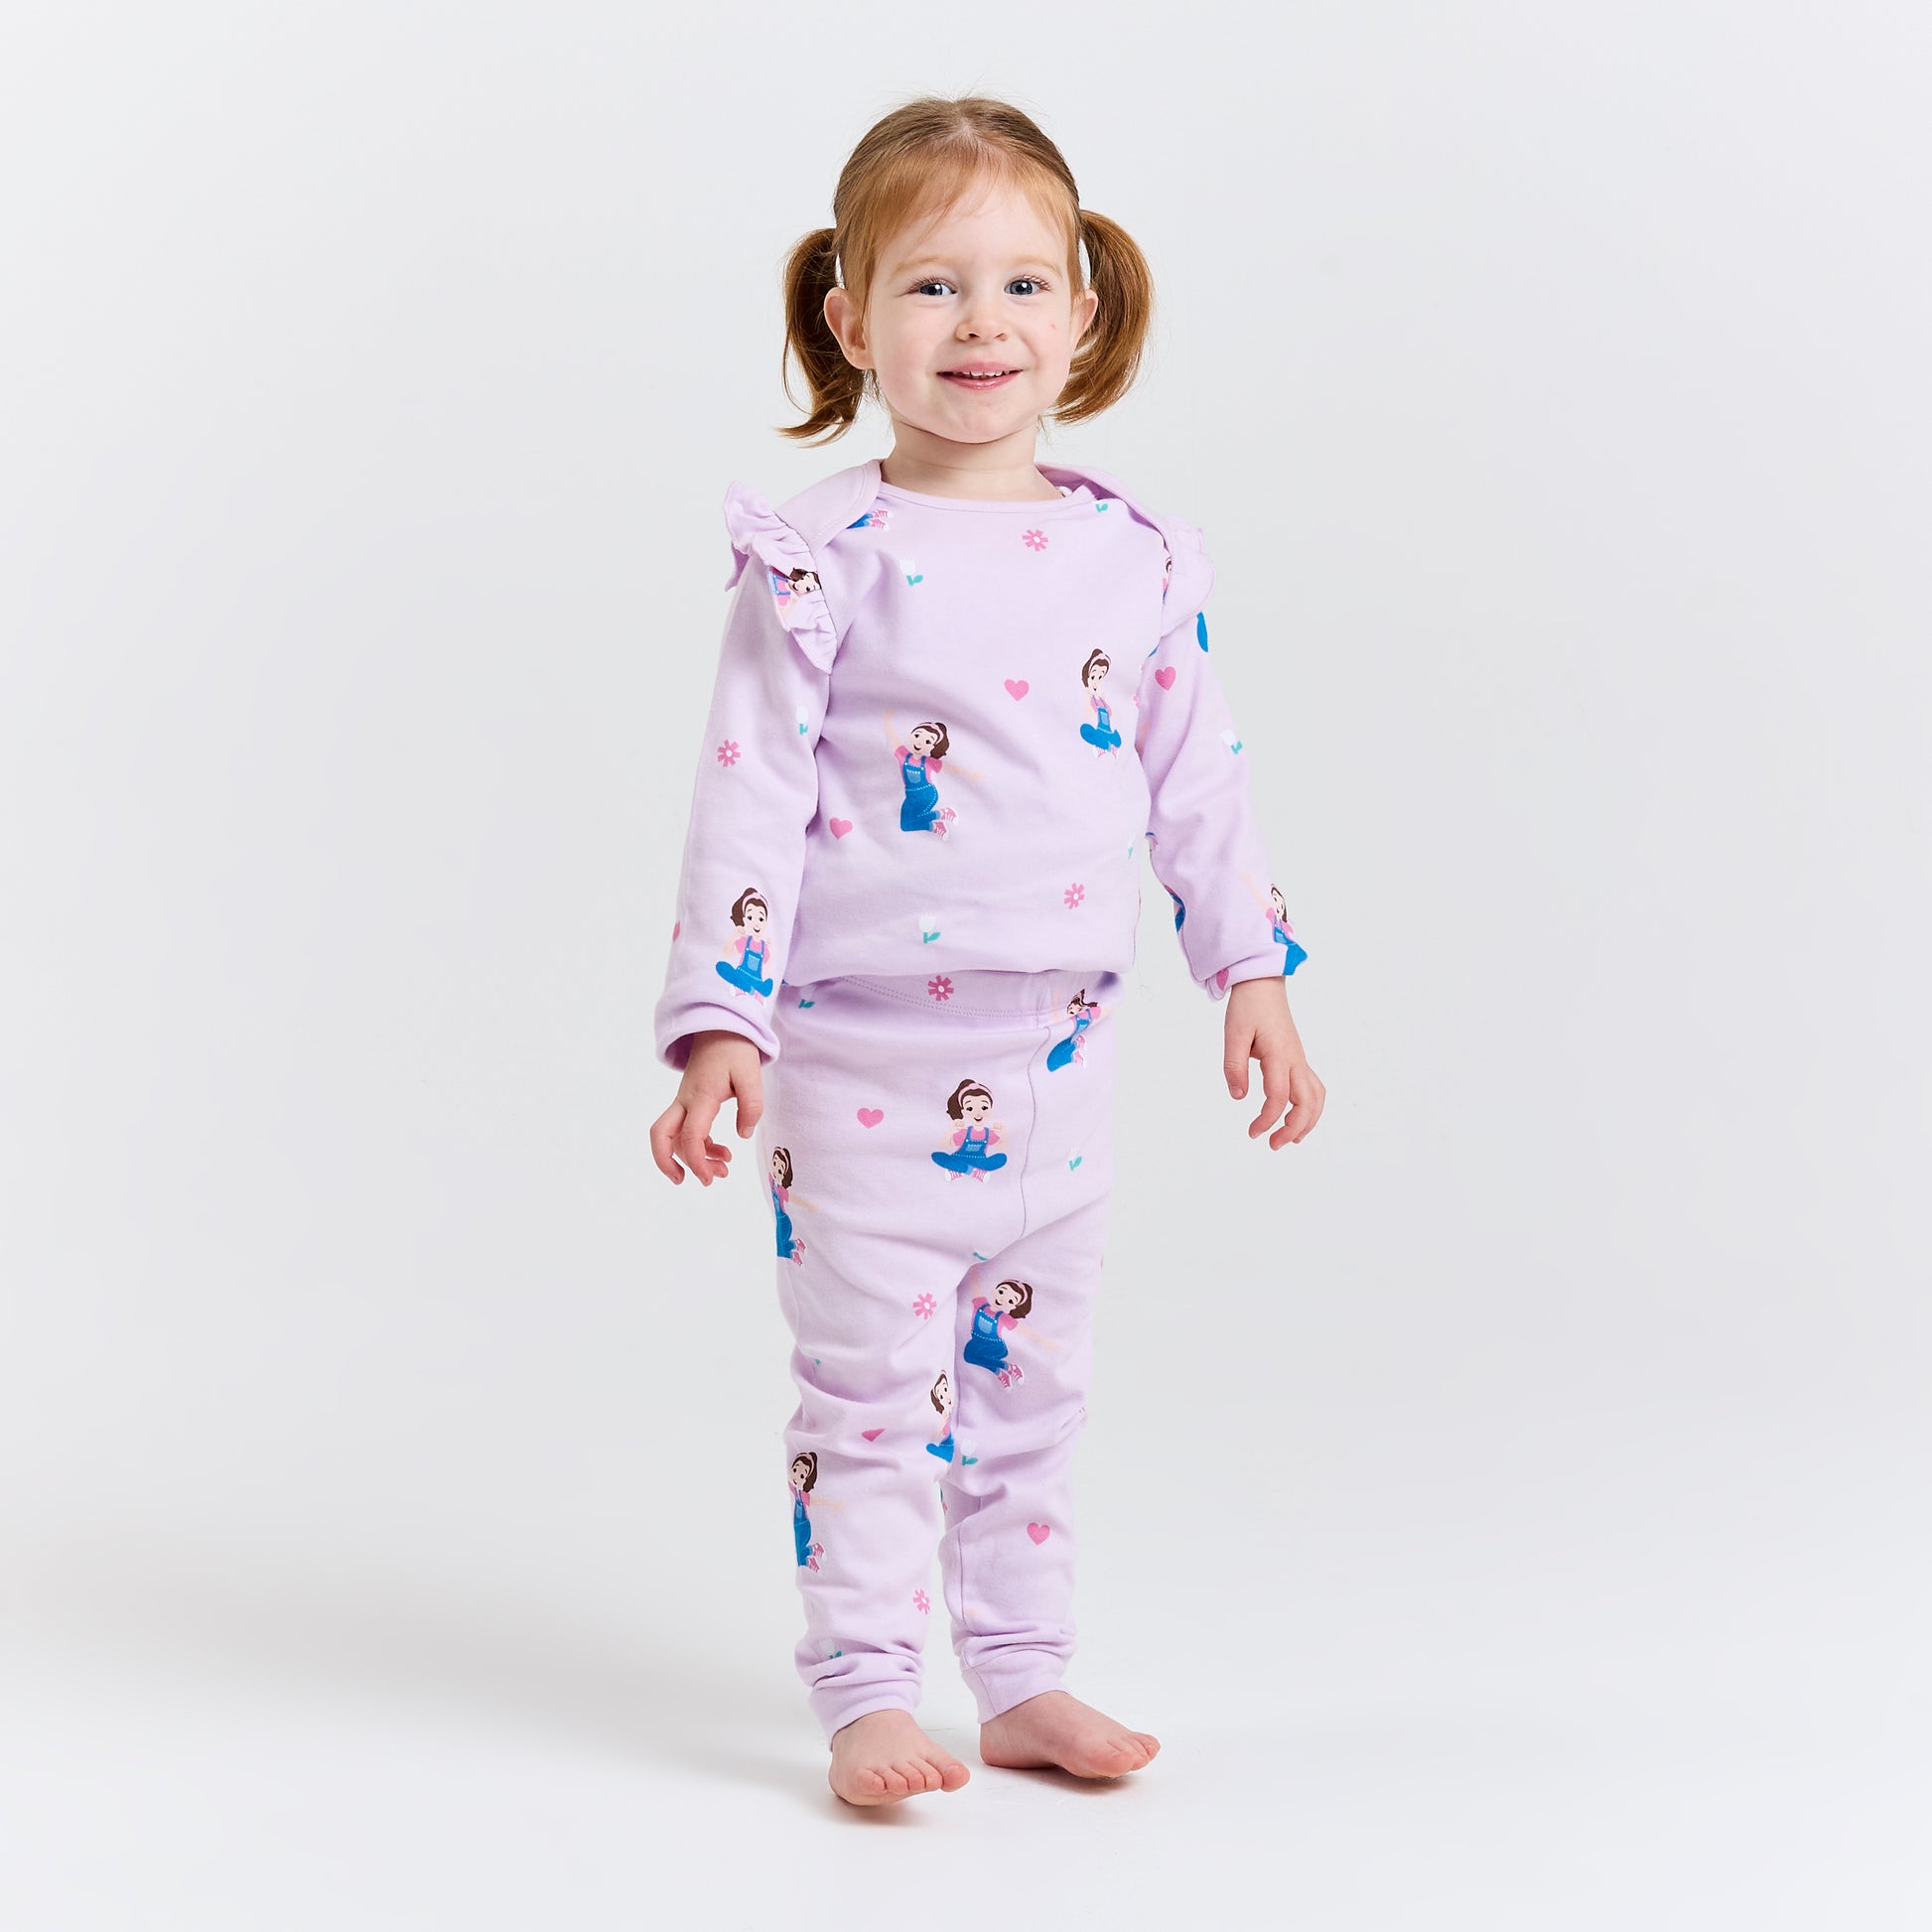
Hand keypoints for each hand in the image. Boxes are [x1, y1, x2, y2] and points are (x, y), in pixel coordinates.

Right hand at [649, 1029, 765, 1185]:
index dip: (696, 1161)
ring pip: (674, 1135)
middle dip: (665, 1162)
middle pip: (660, 1134)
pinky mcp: (690, 1101)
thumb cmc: (735, 1050)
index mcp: (701, 1096)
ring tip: (722, 1171)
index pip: (689, 1135)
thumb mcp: (752, 1075)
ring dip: (692, 1157)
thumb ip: (751, 1106)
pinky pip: (685, 1129)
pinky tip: (722, 1153)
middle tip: (684, 1181)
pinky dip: (699, 1146)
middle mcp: (686, 1101)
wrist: (720, 1027)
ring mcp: (685, 1101)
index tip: (709, 1178)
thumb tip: (742, 1134)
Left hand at [1224, 978, 1324, 1148]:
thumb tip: (1239, 1098)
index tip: (1252, 1133)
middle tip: (1272, 1145)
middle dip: (1293, 1129)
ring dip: (1307, 1121)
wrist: (1263, 984)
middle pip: (1307, 1102)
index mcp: (1279, 1054)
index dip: (1267, 1119)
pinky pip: (1313, 1087)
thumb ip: (1234, 1066)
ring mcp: (1300, 1059)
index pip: (1278, 1096)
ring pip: (1316, 1096)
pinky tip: (1295, 1118)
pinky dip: (1310, 1107)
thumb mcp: (1233, 1034)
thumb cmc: (1248, 1007)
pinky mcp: (1298, 1059)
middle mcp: (1295, 1059)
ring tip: (1289, 1139)